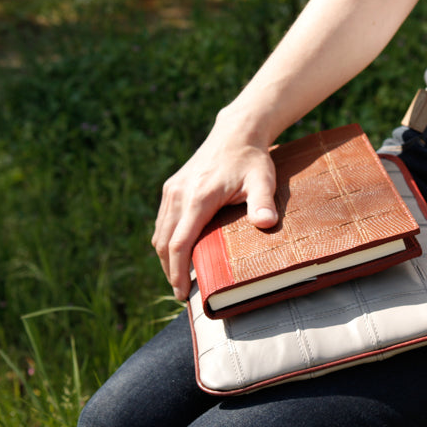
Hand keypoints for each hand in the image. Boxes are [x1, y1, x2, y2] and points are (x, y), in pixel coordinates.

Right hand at [152, 126, 277, 300]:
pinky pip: (163, 221)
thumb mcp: (263, 180)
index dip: (177, 272)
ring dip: (166, 257)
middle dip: (169, 271)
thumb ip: (264, 202)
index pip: (179, 243)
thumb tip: (267, 223)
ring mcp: (173, 190)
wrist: (236, 132)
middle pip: (164, 243)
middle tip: (182, 293)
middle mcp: (179, 194)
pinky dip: (167, 240)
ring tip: (179, 277)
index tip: (182, 293)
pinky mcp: (172, 187)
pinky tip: (179, 252)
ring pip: (160, 233)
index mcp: (198, 197)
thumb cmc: (252, 160)